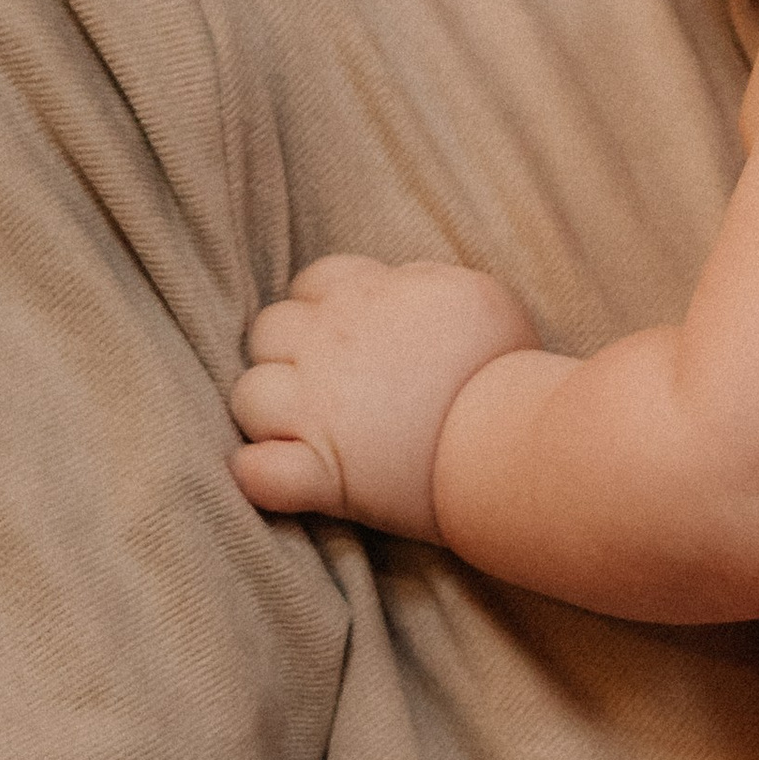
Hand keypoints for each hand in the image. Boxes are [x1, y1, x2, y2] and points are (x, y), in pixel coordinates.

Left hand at [231, 255, 537, 531]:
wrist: (510, 433)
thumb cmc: (504, 364)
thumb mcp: (473, 293)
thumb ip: (422, 284)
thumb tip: (400, 288)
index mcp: (366, 297)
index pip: (313, 284)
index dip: (322, 308)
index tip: (348, 336)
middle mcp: (330, 345)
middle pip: (268, 331)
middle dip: (286, 353)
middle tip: (326, 384)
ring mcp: (317, 410)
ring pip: (248, 396)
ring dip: (266, 411)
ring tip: (304, 429)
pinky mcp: (322, 473)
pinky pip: (257, 474)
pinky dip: (259, 475)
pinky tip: (274, 474)